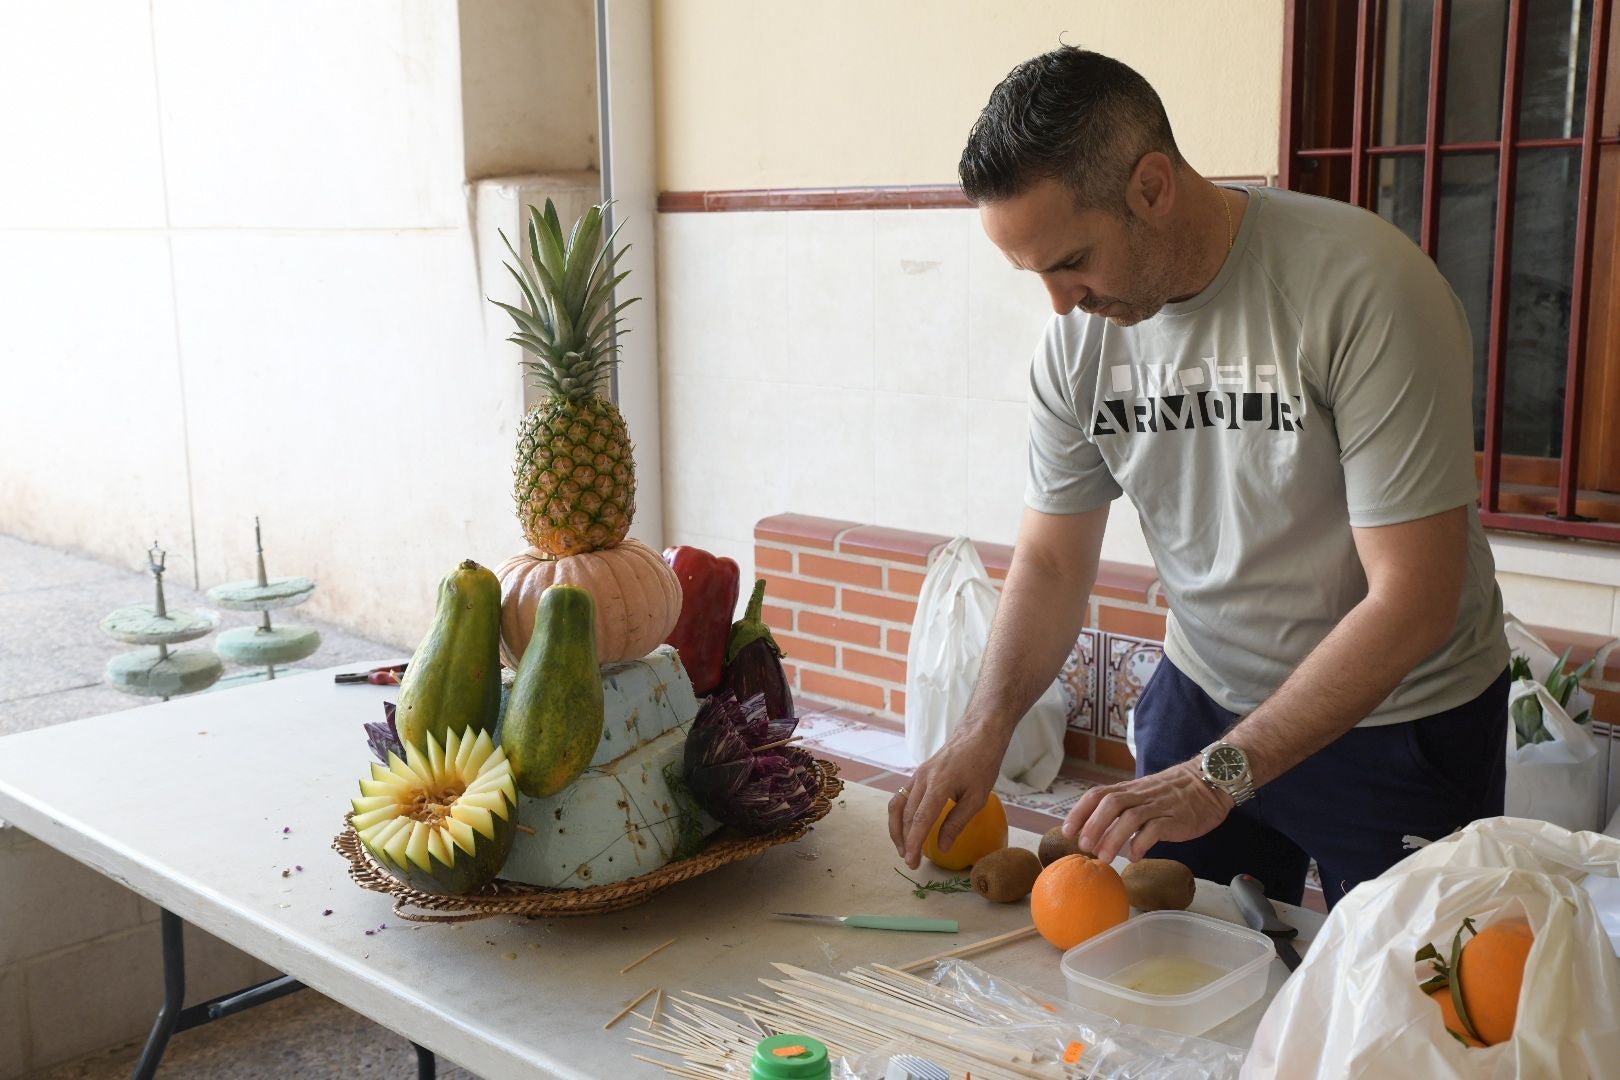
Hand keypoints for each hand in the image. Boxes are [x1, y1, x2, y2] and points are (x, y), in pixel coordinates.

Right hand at [888, 725, 1003, 869]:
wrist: (978, 735)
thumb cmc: (982, 765)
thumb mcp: (977, 798)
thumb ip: (957, 822)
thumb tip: (942, 847)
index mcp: (939, 785)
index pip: (920, 819)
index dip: (914, 843)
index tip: (911, 862)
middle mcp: (922, 779)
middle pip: (905, 814)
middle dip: (904, 840)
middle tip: (910, 861)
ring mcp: (918, 775)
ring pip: (898, 805)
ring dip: (897, 828)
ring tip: (903, 847)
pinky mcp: (918, 774)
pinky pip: (902, 796)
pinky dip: (901, 815)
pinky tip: (908, 827)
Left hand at [1064, 760, 1231, 864]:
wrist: (1210, 781)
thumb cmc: (1174, 792)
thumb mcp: (1145, 794)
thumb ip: (1125, 807)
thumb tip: (1100, 830)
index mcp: (1130, 789)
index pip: (1098, 794)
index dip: (1080, 811)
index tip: (1067, 830)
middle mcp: (1141, 795)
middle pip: (1110, 803)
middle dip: (1093, 824)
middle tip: (1084, 846)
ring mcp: (1159, 806)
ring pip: (1130, 817)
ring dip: (1113, 837)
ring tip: (1104, 857)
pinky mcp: (1176, 818)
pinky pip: (1156, 829)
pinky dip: (1141, 843)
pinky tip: (1134, 857)